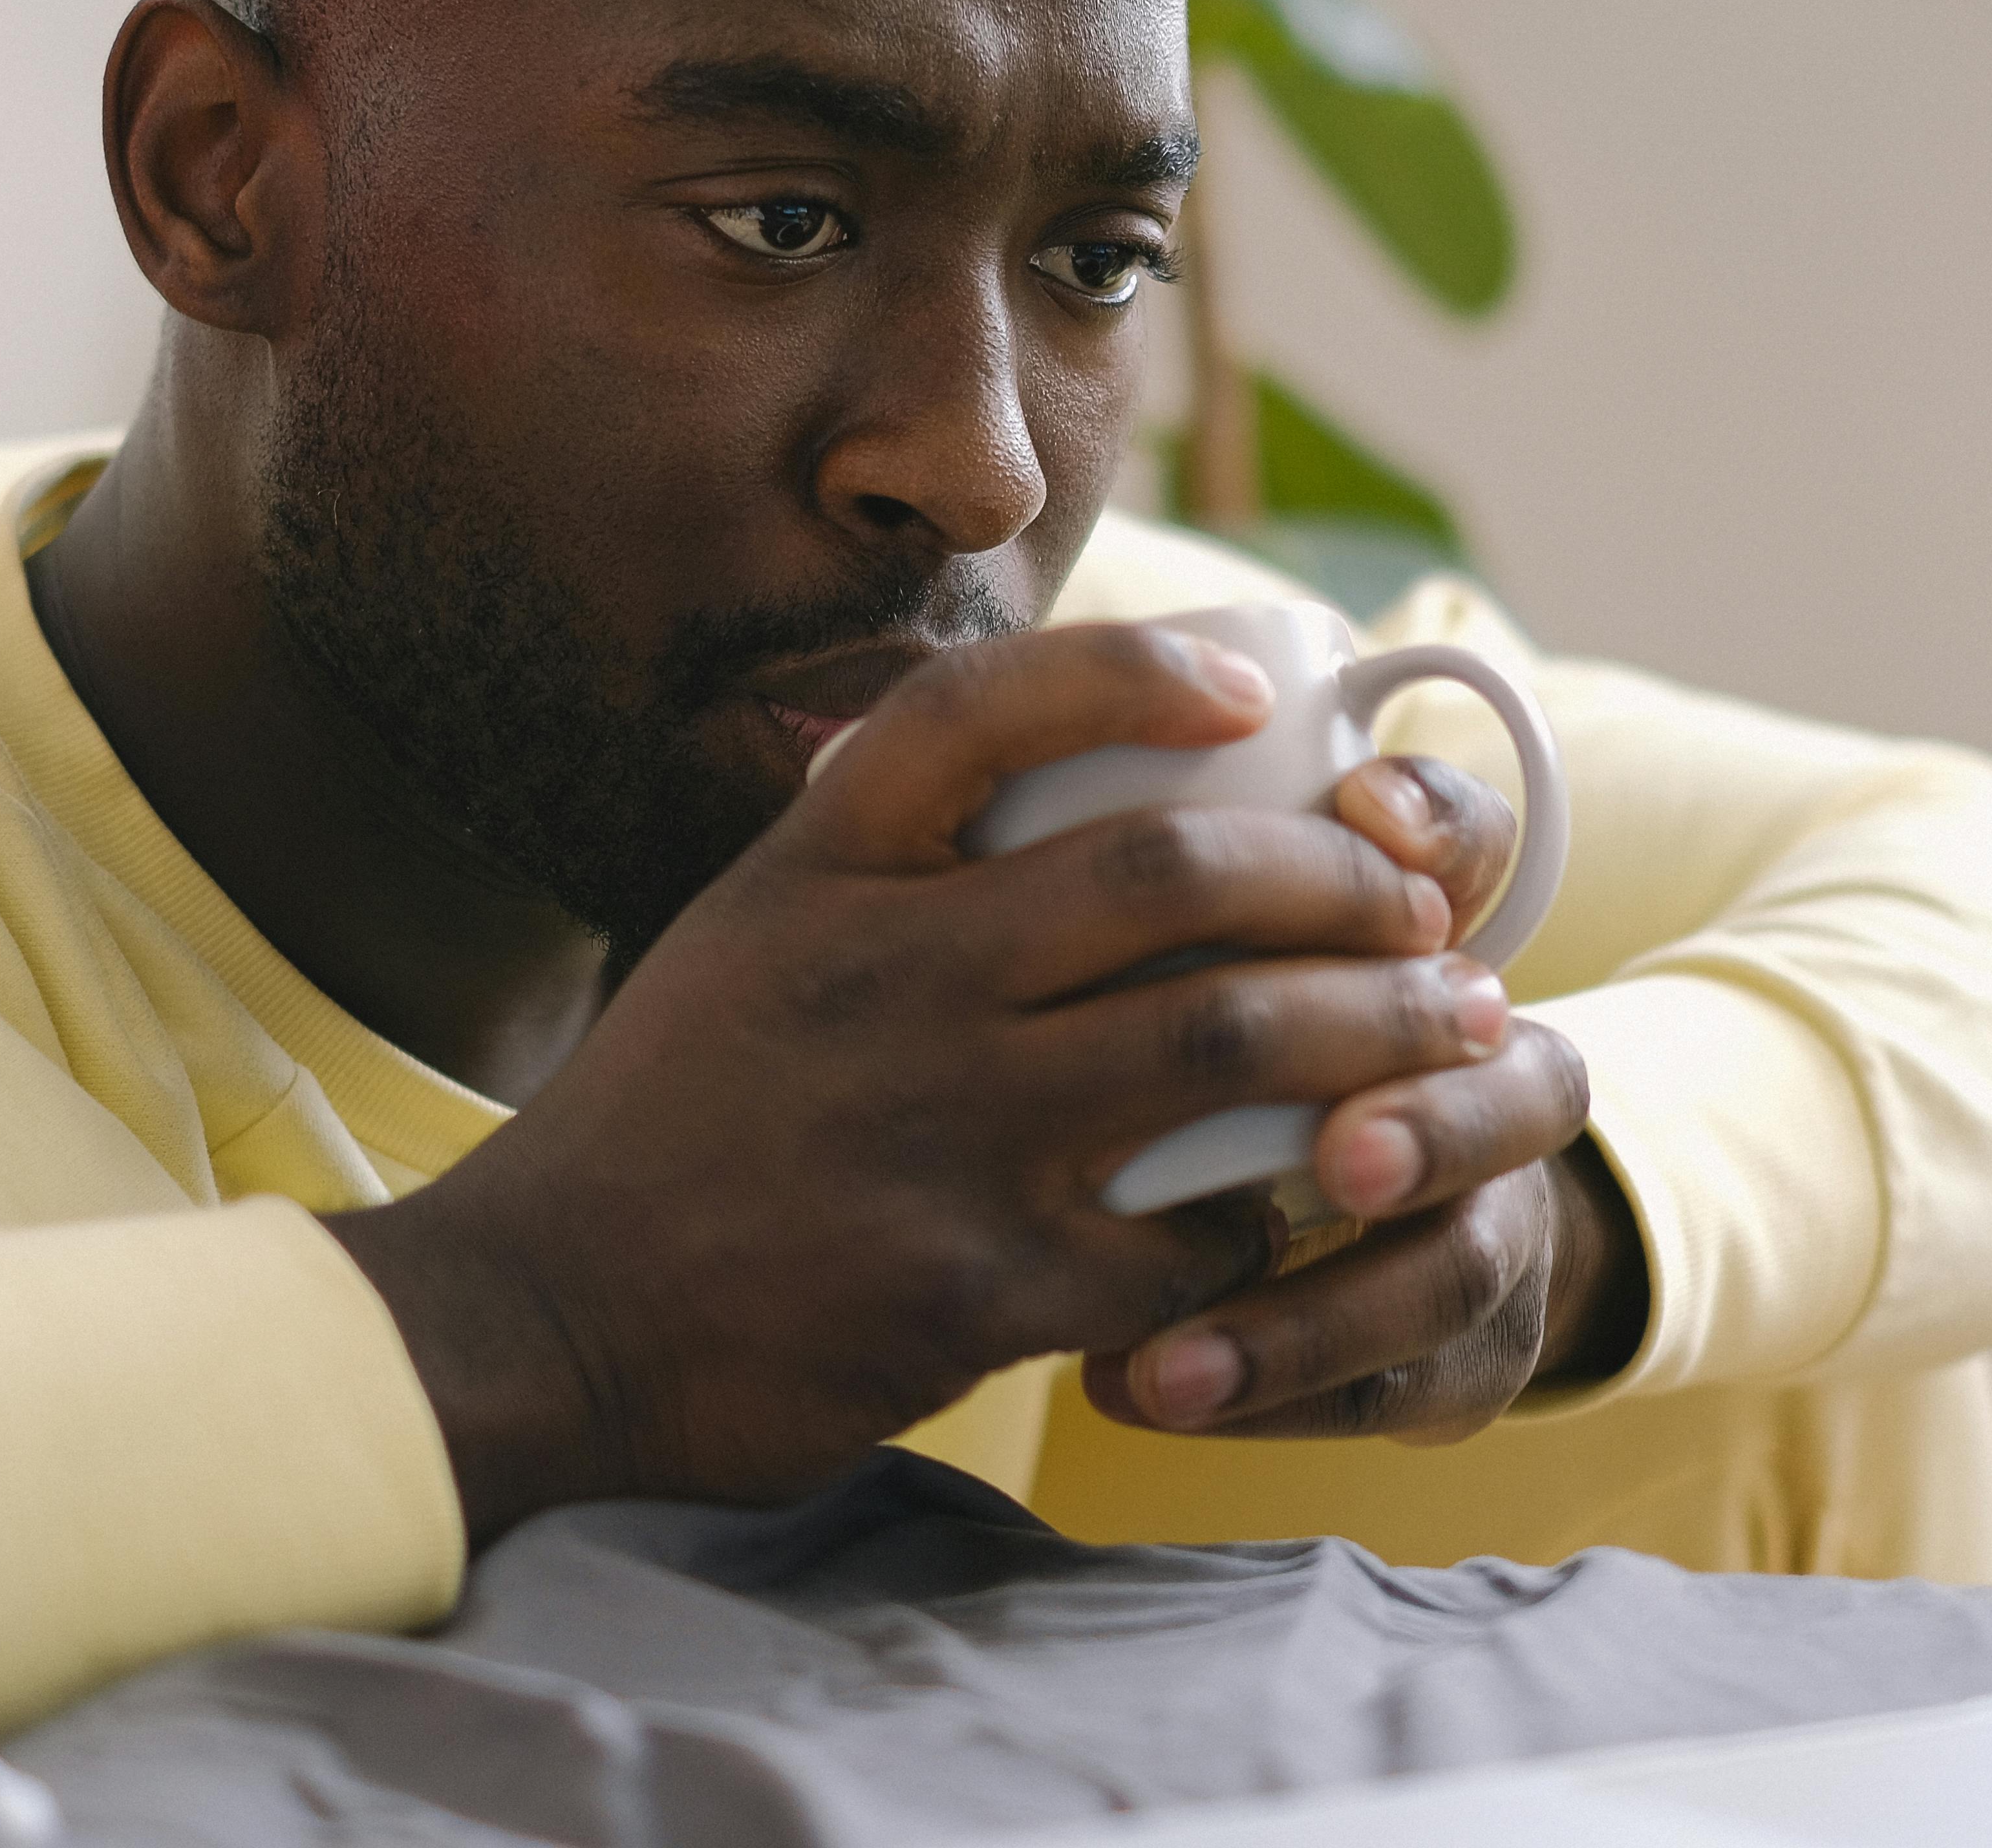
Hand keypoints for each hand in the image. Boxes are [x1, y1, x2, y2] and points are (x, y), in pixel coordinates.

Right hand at [320, 624, 1515, 1538]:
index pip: (984, 708)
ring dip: (1369, 1028)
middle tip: (1423, 906)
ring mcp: (933, 1130)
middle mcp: (883, 977)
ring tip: (1452, 1027)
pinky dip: (1280, 1214)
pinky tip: (1323, 1204)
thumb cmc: (663, 1122)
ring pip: (1222, 1040)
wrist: (539, 1319)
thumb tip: (1028, 766)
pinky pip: (1188, 1233)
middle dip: (1340, 879)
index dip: (1132, 671)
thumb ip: (869, 857)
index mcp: (819, 873)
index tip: (1245, 685)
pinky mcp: (972, 1285)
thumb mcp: (742, 936)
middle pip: (1172, 874)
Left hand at [1080, 754, 1648, 1443]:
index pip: (1476, 853)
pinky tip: (1135, 1389)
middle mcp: (1496, 1073)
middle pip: (1524, 1088)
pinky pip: (1392, 1388)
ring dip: (1312, 1318)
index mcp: (1434, 939)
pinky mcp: (1464, 1346)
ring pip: (1458, 1268)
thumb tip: (1141, 747)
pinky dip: (1268, 1396)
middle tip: (1341, 1158)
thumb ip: (1189, 844)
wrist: (1398, 1186)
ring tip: (1162, 1365)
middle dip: (1432, 1120)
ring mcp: (1492, 1216)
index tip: (1366, 818)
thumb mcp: (1210, 924)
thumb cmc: (1247, 1023)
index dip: (1438, 829)